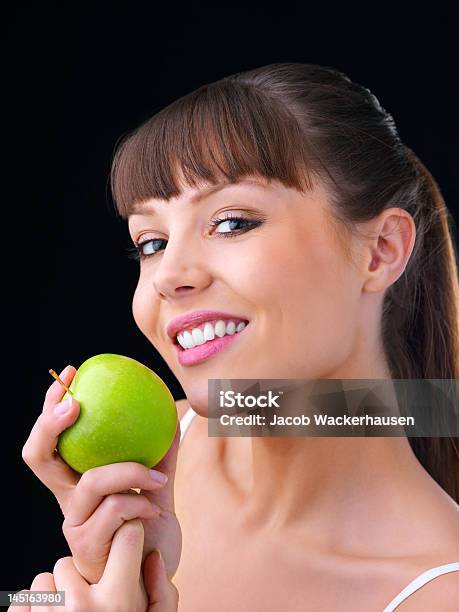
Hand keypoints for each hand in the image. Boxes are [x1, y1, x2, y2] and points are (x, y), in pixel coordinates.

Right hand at [22, 366, 181, 605]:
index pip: (50, 438)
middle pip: (37, 456)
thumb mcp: (154, 480)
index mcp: (76, 478)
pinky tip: (156, 510)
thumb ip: (159, 449)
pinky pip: (114, 510)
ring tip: (155, 478)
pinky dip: (141, 503)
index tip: (71, 373)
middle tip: (75, 402)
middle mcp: (66, 498)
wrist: (155, 568)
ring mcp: (73, 523)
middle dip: (50, 423)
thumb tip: (171, 407)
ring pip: (91, 482)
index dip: (50, 405)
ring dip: (129, 473)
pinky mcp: (87, 546)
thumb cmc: (148, 522)